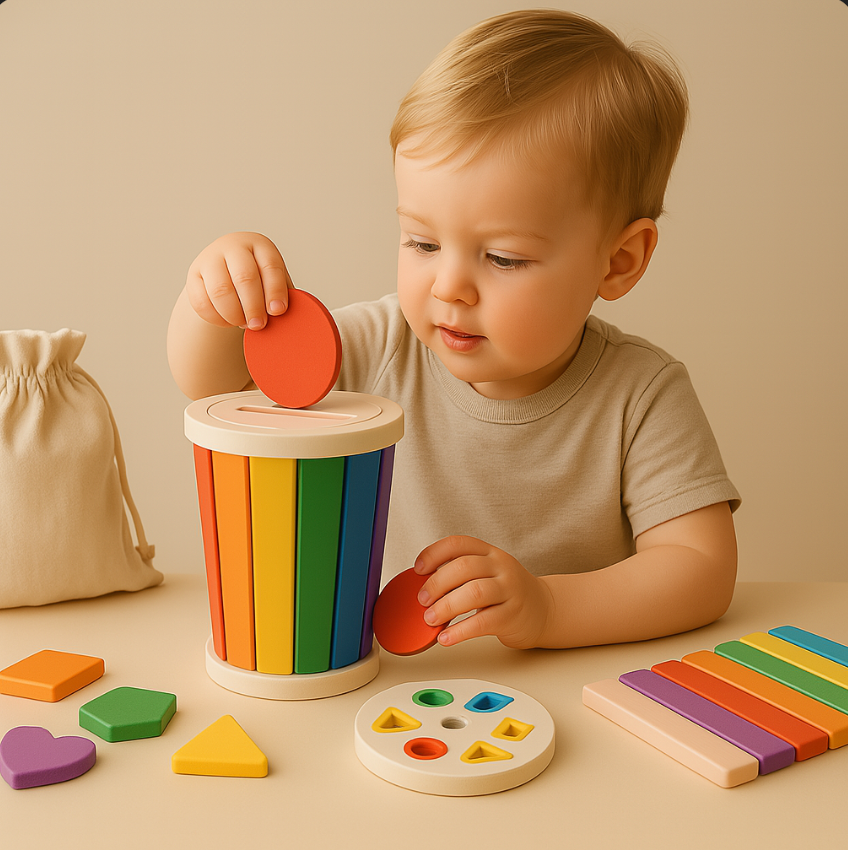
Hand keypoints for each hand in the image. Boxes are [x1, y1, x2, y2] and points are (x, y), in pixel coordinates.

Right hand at [185, 232, 292, 329]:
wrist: (227, 271)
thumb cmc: (259, 279)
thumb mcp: (273, 280)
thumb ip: (283, 295)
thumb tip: (296, 320)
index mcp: (260, 245)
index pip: (270, 267)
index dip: (275, 291)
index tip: (278, 312)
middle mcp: (233, 247)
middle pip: (244, 277)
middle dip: (254, 307)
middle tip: (259, 325)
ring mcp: (210, 259)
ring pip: (220, 291)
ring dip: (234, 314)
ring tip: (243, 324)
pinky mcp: (193, 275)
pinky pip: (201, 302)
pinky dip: (216, 318)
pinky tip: (228, 322)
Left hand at [413, 535, 553, 649]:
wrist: (544, 610)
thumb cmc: (507, 592)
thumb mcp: (488, 573)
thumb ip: (461, 574)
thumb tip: (422, 587)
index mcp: (490, 553)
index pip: (458, 544)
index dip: (434, 553)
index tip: (417, 569)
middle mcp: (501, 567)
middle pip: (463, 567)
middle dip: (436, 584)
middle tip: (422, 600)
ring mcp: (510, 590)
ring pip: (474, 592)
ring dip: (446, 606)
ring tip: (430, 619)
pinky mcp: (513, 616)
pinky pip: (483, 622)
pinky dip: (460, 631)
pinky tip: (446, 637)